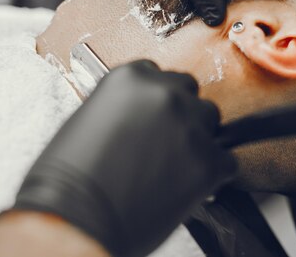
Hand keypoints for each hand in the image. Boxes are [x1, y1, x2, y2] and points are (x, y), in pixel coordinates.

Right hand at [13, 60, 236, 256]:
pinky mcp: (208, 161)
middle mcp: (164, 93)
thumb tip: (142, 118)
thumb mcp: (87, 120)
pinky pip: (226, 161)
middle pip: (190, 92)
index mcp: (130, 78)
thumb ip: (123, 108)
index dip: (157, 99)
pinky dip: (212, 175)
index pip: (160, 75)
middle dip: (181, 113)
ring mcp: (189, 125)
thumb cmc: (69, 179)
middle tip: (166, 141)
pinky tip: (189, 186)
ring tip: (176, 165)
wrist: (73, 219)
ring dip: (199, 138)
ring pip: (211, 121)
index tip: (154, 115)